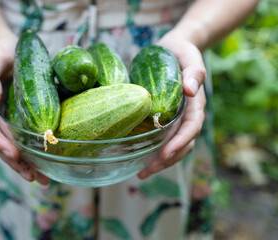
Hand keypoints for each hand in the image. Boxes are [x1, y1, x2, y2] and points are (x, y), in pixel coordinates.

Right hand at [0, 32, 49, 184]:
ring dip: (26, 164)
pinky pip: (24, 138)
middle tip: (33, 177)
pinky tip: (47, 162)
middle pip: (0, 144)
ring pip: (13, 145)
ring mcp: (7, 118)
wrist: (9, 48)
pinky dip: (34, 151)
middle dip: (15, 162)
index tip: (13, 154)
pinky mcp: (20, 118)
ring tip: (43, 179)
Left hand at [137, 34, 206, 178]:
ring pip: (172, 145)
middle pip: (183, 143)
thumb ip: (194, 72)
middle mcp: (187, 115)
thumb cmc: (183, 52)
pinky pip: (162, 138)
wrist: (176, 49)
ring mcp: (176, 118)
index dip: (180, 142)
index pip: (191, 128)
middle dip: (167, 160)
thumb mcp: (190, 57)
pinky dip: (153, 150)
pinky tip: (138, 158)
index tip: (165, 154)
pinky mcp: (165, 117)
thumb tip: (191, 90)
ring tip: (142, 173)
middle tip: (147, 171)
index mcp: (195, 104)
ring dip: (160, 161)